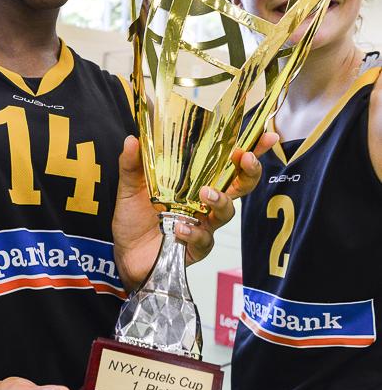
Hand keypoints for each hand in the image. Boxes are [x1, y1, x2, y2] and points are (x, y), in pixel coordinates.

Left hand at [112, 132, 277, 291]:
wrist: (124, 252)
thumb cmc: (134, 218)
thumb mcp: (130, 187)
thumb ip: (132, 163)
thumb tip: (133, 139)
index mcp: (195, 183)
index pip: (227, 164)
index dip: (250, 150)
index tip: (266, 137)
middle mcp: (205, 203)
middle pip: (239, 186)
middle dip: (249, 172)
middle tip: (246, 159)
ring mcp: (204, 226)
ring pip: (226, 212)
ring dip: (220, 200)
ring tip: (205, 193)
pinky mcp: (196, 248)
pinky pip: (204, 240)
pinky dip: (193, 232)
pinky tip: (180, 227)